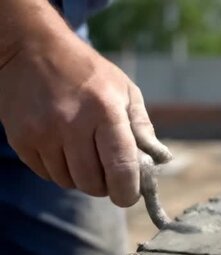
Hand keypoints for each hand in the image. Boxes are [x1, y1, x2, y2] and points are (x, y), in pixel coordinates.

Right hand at [0, 3, 170, 206]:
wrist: (30, 49)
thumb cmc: (87, 72)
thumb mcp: (125, 90)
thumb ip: (142, 127)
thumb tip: (158, 161)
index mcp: (105, 111)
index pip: (121, 166)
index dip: (128, 191)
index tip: (129, 196)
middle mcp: (72, 124)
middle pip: (93, 183)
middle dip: (105, 186)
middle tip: (109, 174)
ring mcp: (42, 133)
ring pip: (69, 182)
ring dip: (82, 178)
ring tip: (86, 155)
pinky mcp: (21, 139)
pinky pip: (47, 174)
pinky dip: (60, 171)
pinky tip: (64, 150)